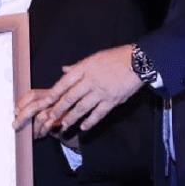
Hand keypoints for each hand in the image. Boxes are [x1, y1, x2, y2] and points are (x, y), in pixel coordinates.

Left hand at [15, 44, 142, 134]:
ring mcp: (101, 92)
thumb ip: (78, 67)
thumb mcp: (94, 58)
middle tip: (51, 117)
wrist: (138, 62)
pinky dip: (90, 121)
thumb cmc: (115, 58)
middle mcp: (91, 80)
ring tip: (64, 125)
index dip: (54, 93)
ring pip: (82, 108)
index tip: (46, 102)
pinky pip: (98, 114)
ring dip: (72, 117)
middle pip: (71, 97)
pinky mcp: (112, 100)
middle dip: (59, 109)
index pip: (64, 82)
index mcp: (85, 68)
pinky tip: (84, 127)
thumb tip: (64, 70)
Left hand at [17, 97, 80, 147]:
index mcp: (50, 92)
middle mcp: (53, 98)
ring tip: (32, 133)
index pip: (32, 94)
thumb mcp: (57, 96)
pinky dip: (43, 131)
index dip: (22, 102)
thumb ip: (42, 98)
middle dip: (22, 117)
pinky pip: (49, 125)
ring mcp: (59, 108)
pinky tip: (41, 134)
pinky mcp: (64, 117)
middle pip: (34, 106)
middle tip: (15, 125)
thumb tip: (20, 108)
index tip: (16, 110)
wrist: (85, 106)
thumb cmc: (68, 103)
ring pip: (40, 117)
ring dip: (34, 128)